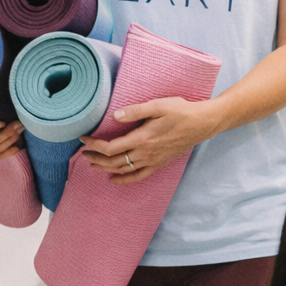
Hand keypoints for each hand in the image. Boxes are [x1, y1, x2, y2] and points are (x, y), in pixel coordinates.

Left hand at [79, 96, 218, 183]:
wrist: (202, 124)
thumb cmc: (181, 111)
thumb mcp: (158, 106)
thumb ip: (135, 111)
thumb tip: (115, 116)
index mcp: (142, 138)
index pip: (111, 147)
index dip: (94, 145)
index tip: (84, 139)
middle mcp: (145, 153)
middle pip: (114, 161)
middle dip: (96, 158)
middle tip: (84, 153)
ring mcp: (152, 161)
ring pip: (123, 169)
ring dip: (106, 168)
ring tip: (93, 164)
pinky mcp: (159, 163)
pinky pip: (139, 176)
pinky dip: (125, 180)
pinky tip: (114, 179)